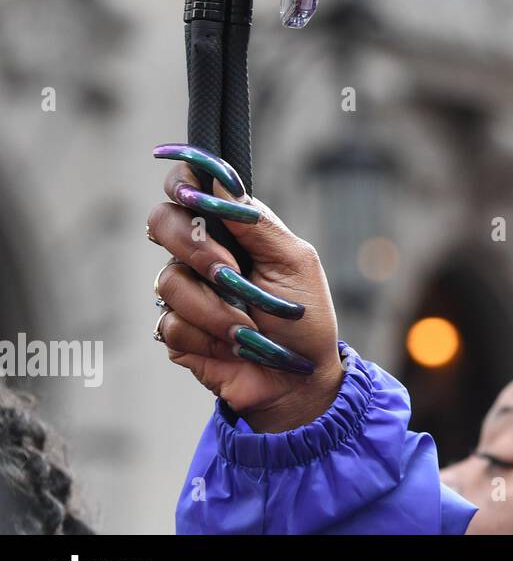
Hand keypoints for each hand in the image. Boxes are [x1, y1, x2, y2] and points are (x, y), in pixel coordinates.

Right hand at [147, 144, 343, 432]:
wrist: (297, 379)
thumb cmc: (304, 318)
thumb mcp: (294, 262)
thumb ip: (257, 223)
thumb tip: (219, 181)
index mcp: (233, 229)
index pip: (188, 186)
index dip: (181, 182)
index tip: (195, 197)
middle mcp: (202, 253)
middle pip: (161, 222)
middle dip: (198, 249)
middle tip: (231, 273)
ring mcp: (185, 291)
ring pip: (167, 280)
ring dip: (215, 307)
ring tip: (248, 326)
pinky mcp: (176, 330)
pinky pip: (171, 323)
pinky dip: (208, 336)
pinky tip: (232, 346)